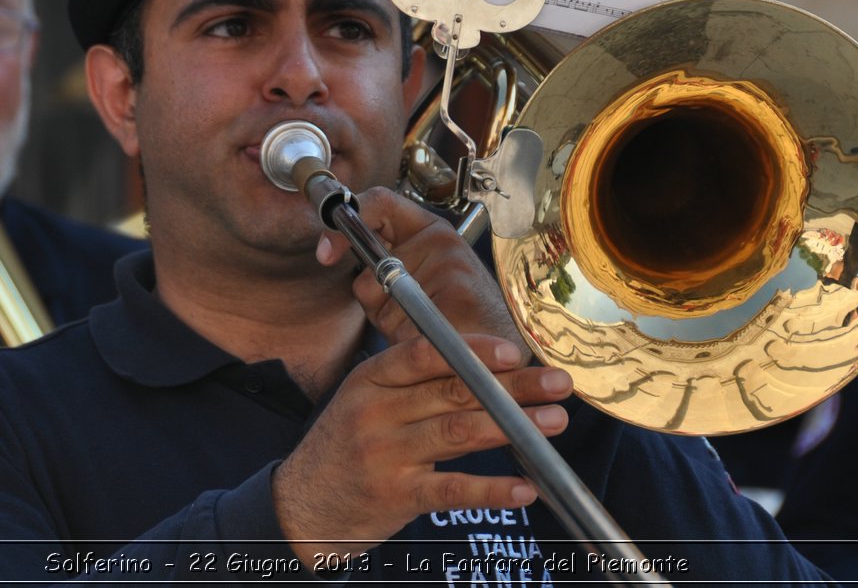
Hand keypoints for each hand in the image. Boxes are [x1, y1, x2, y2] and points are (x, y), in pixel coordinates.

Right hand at [272, 333, 570, 559]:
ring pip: (458, 433)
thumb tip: (484, 367)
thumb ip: (414, 383)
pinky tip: (524, 487)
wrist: (301, 506)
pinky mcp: (396, 496)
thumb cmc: (346, 446)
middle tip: (557, 384)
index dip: (473, 351)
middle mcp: (376, 412)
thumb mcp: (365, 401)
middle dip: (512, 386)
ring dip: (514, 426)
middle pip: (454, 391)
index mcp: (371, 380)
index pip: (426, 354)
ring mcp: (385, 455)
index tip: (516, 352)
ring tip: (553, 423)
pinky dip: (491, 488)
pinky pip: (451, 490)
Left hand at [317, 187, 523, 350]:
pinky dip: (406, 340)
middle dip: (374, 297)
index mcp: (430, 231)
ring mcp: (451, 263)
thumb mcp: (411, 287)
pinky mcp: (458, 293)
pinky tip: (432, 342)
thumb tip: (329, 250)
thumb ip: (379, 269)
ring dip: (391, 323)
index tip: (326, 250)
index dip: (344, 222)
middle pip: (371, 261)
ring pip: (381, 296)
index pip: (379, 203)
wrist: (504, 356)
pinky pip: (401, 321)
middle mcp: (441, 240)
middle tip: (404, 315)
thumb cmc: (456, 323)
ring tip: (425, 330)